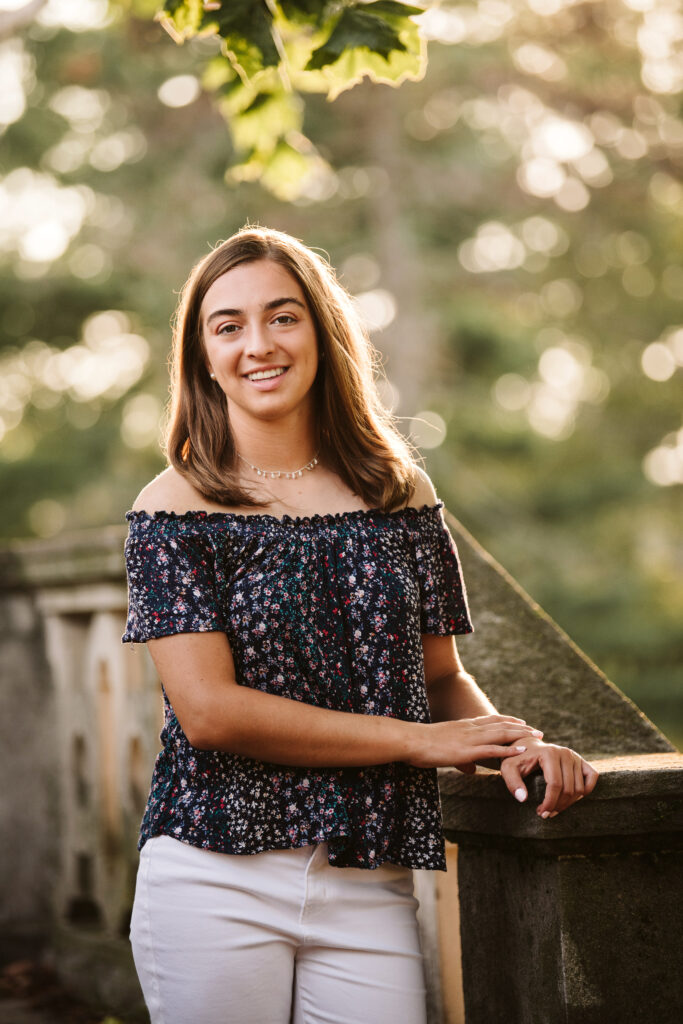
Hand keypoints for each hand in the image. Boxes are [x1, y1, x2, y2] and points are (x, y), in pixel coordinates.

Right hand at [408, 715, 543, 770]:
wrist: (410, 740)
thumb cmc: (422, 745)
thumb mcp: (445, 750)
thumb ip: (461, 759)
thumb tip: (471, 769)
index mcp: (464, 725)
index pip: (491, 720)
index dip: (508, 720)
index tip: (522, 722)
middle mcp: (470, 728)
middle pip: (501, 724)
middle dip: (521, 727)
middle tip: (537, 731)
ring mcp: (470, 738)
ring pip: (501, 734)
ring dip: (520, 735)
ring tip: (536, 737)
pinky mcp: (466, 750)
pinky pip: (492, 749)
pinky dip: (508, 750)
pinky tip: (521, 751)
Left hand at [499, 739, 598, 817]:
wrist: (527, 746)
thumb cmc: (517, 759)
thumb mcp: (509, 768)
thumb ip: (512, 783)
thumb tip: (523, 799)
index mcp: (549, 754)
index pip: (555, 785)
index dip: (550, 802)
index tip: (541, 813)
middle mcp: (565, 753)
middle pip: (569, 789)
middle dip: (558, 805)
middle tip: (546, 813)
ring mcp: (575, 756)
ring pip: (580, 788)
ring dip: (569, 803)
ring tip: (554, 808)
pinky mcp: (581, 760)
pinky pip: (592, 777)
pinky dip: (586, 791)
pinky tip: (572, 798)